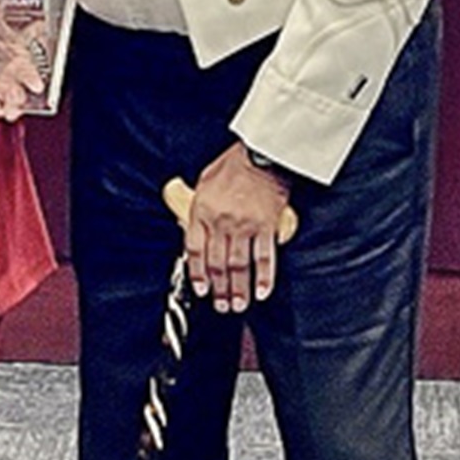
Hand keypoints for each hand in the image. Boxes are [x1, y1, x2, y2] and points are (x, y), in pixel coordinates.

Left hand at [0, 13, 48, 118]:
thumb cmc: (8, 42)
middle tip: (11, 114)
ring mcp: (4, 90)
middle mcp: (16, 81)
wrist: (4, 51)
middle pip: (18, 96)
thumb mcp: (0, 29)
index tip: (36, 87)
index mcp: (23, 64)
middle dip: (14, 105)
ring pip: (2, 105)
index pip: (30, 73)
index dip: (33, 80)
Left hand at [186, 143, 292, 312]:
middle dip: (219, 289)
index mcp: (202, 211)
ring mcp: (244, 226)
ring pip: (238, 266)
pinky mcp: (266, 226)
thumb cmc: (234, 164)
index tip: (201, 290)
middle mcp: (221, 222)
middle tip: (221, 305)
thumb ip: (198, 208)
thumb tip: (193, 228)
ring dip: (239, 289)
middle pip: (217, 264)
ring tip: (239, 304)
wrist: (263, 153)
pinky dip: (264, 277)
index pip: (195, 250)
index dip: (198, 274)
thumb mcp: (204, 182)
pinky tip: (262, 291)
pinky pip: (264, 257)